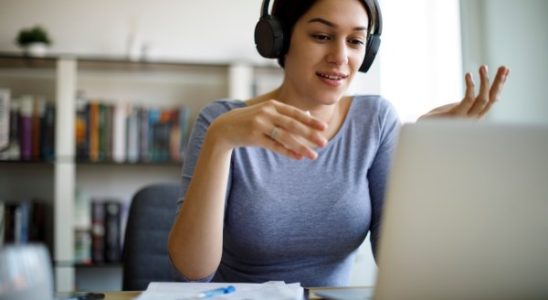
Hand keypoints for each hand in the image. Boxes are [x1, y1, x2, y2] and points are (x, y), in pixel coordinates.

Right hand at [209, 100, 327, 159]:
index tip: (323, 127)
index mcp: (272, 105)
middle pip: (293, 124)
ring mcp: (260, 124)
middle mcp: (267, 112)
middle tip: (324, 142)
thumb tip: (309, 114)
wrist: (224, 127)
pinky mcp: (254, 136)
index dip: (310, 120)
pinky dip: (287, 152)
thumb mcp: (267, 113)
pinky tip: (298, 157)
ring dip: (301, 146)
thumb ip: (286, 114)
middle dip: (310, 134)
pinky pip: (274, 146)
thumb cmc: (250, 120)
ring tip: (313, 155)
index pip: (295, 113)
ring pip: (285, 137)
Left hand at [419, 65, 509, 119]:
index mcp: (476, 116)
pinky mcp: (455, 116)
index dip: (500, 85)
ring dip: (485, 82)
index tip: (505, 70)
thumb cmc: (439, 119)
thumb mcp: (458, 108)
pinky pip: (468, 99)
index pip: (493, 99)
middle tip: (504, 67)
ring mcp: (465, 119)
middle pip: (492, 99)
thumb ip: (469, 102)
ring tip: (483, 67)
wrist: (422, 128)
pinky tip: (468, 75)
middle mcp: (474, 119)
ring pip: (483, 99)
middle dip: (499, 83)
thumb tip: (476, 91)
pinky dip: (470, 86)